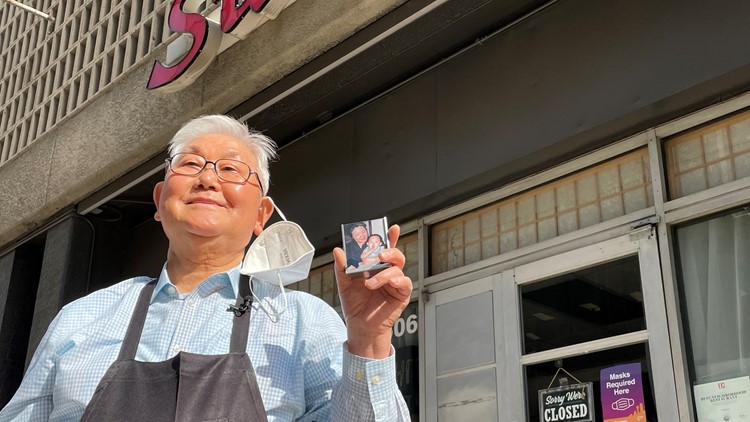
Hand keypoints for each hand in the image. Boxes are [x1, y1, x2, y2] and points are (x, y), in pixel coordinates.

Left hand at [333, 225, 412, 358]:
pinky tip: (390, 282)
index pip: (383, 248)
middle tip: (380, 254)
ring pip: (397, 268)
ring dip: (384, 273)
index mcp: (375, 266)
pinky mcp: (401, 294)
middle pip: (395, 254)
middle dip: (390, 250)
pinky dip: (398, 280)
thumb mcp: (344, 283)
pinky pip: (405, 282)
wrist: (359, 325)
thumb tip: (338, 250)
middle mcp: (387, 271)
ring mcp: (395, 282)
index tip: (391, 227)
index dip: (389, 236)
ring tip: (370, 283)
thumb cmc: (355, 304)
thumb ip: (342, 267)